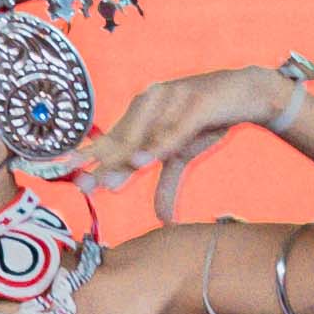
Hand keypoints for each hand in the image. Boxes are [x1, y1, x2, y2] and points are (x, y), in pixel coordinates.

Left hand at [52, 67, 298, 221]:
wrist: (248, 93)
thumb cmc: (208, 120)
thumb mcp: (183, 156)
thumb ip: (166, 183)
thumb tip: (160, 220)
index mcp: (141, 113)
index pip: (111, 139)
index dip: (89, 158)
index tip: (65, 175)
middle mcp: (150, 102)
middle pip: (121, 139)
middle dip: (99, 164)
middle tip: (80, 185)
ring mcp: (172, 100)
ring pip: (145, 136)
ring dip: (124, 160)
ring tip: (107, 182)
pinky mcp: (196, 104)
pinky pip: (175, 129)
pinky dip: (159, 146)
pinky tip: (144, 161)